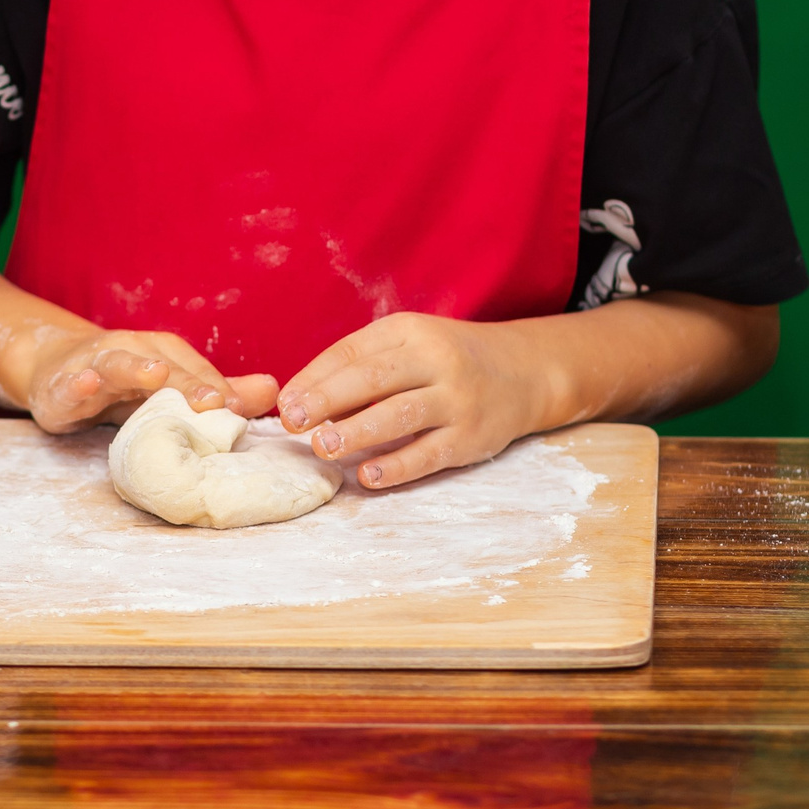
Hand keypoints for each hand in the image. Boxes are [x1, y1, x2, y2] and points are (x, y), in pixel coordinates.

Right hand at [18, 327, 277, 435]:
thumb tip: (274, 391)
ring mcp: (93, 365)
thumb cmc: (123, 385)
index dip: (218, 386)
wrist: (54, 370)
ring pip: (116, 364)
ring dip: (135, 368)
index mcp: (161, 353)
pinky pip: (68, 384)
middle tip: (214, 401)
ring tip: (155, 375)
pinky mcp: (60, 386)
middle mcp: (131, 351)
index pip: (195, 368)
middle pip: (163, 364)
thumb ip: (220, 392)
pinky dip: (76, 383)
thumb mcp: (168, 389)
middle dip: (188, 382)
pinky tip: (84, 384)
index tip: (242, 408)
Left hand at [277, 312, 557, 489]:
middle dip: (328, 400)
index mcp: (410, 332)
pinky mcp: (471, 437)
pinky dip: (396, 467)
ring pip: (400, 415)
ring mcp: (456, 399)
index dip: (315, 377)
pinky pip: (429, 454)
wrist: (524, 371)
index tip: (284, 402)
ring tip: (322, 446)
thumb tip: (304, 400)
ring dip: (356, 432)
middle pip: (373, 379)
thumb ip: (363, 367)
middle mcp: (435, 360)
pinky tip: (367, 476)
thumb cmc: (448, 360)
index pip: (352, 351)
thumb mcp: (410, 346)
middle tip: (293, 421)